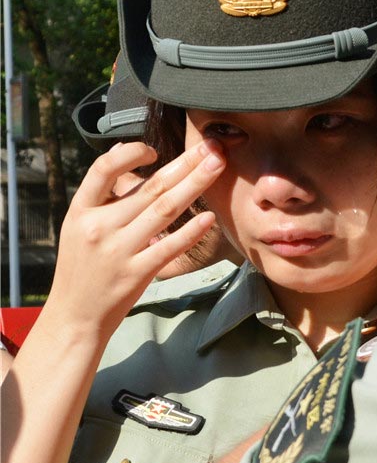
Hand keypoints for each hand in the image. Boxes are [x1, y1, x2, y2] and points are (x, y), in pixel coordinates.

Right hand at [44, 140, 224, 343]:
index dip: (131, 154)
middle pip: (150, 187)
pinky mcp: (136, 274)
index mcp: (81, 210)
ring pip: (165, 210)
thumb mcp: (78, 226)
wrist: (75, 316)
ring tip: (217, 166)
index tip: (155, 150)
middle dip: (185, 163)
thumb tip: (120, 150)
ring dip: (195, 185)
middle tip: (211, 146)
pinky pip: (169, 247)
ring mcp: (119, 251)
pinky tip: (210, 218)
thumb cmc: (82, 267)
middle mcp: (99, 227)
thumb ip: (102, 193)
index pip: (104, 169)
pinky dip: (191, 231)